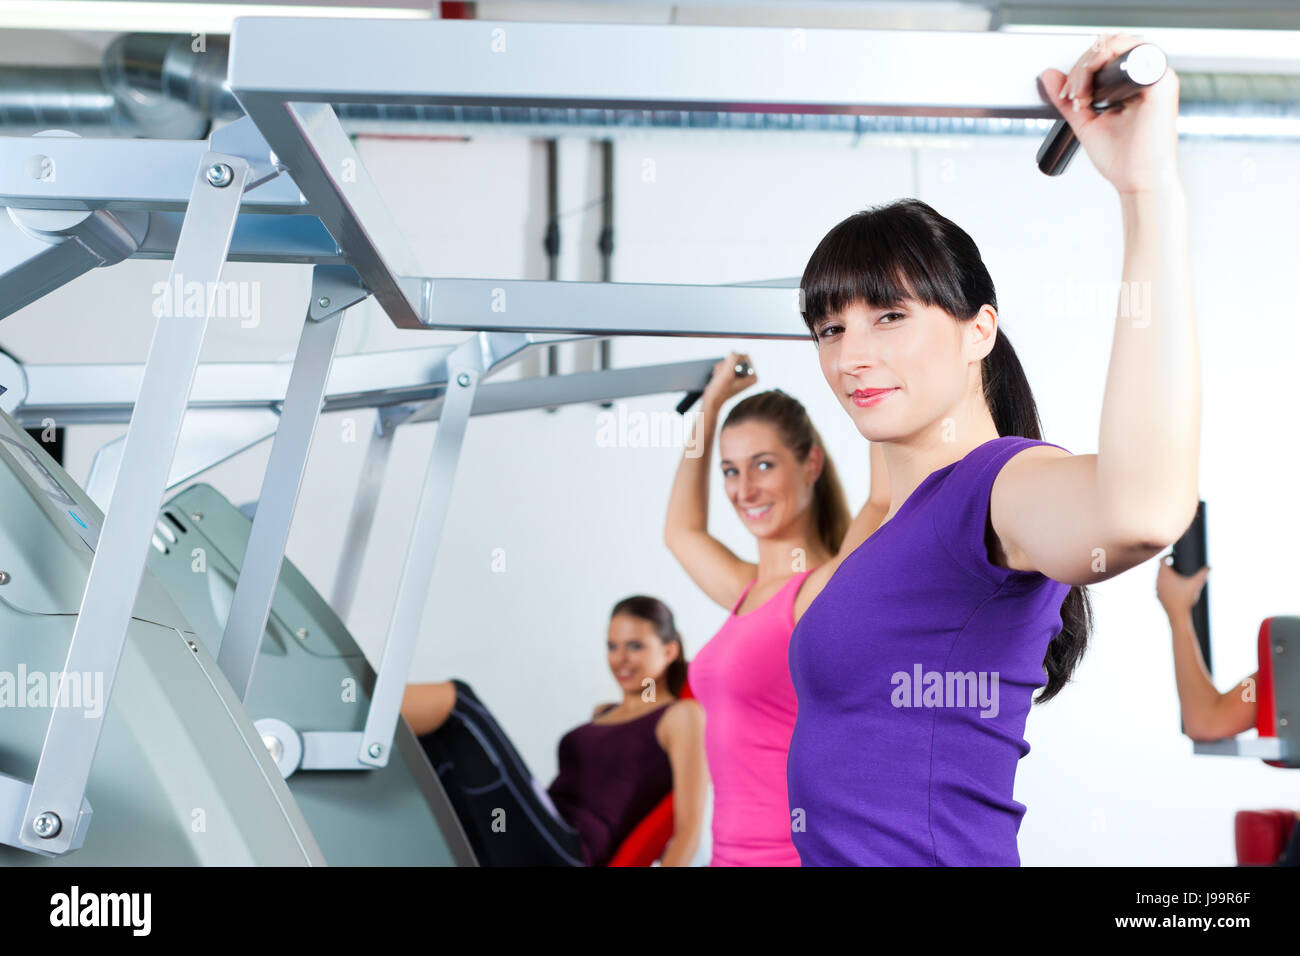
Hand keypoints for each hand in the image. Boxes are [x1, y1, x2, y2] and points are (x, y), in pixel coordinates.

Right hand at [701, 351, 756, 407]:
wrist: (711, 400)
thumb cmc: (719, 390)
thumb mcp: (727, 374)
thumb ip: (733, 361)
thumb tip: (734, 352)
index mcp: (753, 376)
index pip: (745, 356)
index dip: (733, 362)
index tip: (729, 374)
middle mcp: (749, 375)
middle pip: (737, 357)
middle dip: (726, 364)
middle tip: (723, 377)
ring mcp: (741, 374)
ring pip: (730, 360)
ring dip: (722, 367)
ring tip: (720, 379)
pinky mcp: (733, 374)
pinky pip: (726, 364)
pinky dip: (720, 369)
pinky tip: (718, 378)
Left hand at [1038, 33, 1180, 194]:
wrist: (1138, 182)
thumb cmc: (1122, 158)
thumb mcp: (1086, 122)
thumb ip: (1068, 99)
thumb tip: (1048, 75)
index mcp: (1134, 82)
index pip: (1106, 54)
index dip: (1081, 66)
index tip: (1067, 93)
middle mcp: (1147, 75)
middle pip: (1108, 45)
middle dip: (1079, 67)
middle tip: (1069, 94)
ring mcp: (1156, 76)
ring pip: (1115, 45)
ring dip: (1086, 65)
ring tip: (1077, 95)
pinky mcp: (1160, 82)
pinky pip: (1128, 56)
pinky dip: (1099, 65)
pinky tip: (1087, 89)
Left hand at [1156, 555, 1208, 615]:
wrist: (1178, 615)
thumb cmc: (1186, 598)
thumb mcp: (1196, 584)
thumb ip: (1203, 574)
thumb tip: (1210, 566)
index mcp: (1164, 574)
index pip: (1162, 560)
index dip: (1168, 555)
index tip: (1175, 555)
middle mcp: (1158, 580)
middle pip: (1160, 568)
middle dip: (1168, 565)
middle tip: (1176, 563)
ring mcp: (1157, 589)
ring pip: (1159, 578)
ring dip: (1166, 575)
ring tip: (1175, 574)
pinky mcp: (1158, 596)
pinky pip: (1160, 586)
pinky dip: (1165, 584)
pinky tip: (1173, 585)